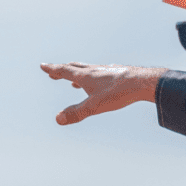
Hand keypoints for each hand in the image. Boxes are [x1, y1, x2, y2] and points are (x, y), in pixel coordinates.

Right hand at [41, 63, 164, 125]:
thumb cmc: (118, 93)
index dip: (53, 69)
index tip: (43, 66)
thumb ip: (77, 113)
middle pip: (74, 68)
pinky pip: (102, 73)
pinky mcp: (118, 73)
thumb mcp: (95, 106)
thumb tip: (58, 119)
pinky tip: (101, 80)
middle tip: (54, 71)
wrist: (143, 82)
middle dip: (62, 70)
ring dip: (78, 73)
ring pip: (89, 70)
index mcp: (86, 76)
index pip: (65, 71)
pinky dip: (95, 76)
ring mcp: (107, 71)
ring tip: (74, 80)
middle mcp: (95, 70)